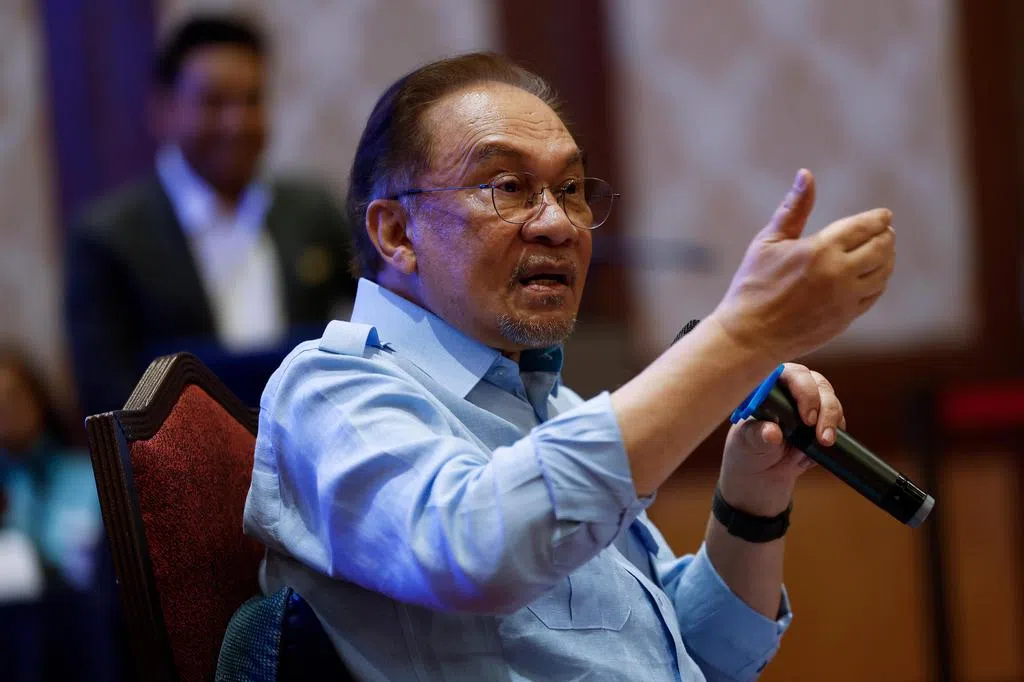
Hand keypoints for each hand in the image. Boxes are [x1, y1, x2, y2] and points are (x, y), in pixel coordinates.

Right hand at [712, 169, 894, 360]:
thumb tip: (806, 174)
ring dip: (887, 258)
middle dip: (886, 236)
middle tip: (885, 231)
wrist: (749, 335)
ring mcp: (845, 299)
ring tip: (882, 250)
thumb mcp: (768, 242)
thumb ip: (793, 208)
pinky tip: (872, 275)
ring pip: (883, 273)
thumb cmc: (752, 285)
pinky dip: (878, 281)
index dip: (878, 219)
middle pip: (881, 248)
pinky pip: (874, 295)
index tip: (884, 215)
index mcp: (820, 250)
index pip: (864, 227)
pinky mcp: (845, 319)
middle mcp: (839, 274)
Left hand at [717, 363, 845, 515]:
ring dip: (833, 420)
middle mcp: (792, 387)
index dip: (804, 391)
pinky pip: (837, 420)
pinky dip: (835, 432)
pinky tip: (823, 446)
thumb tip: (772, 432)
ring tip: (825, 442)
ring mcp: (811, 402)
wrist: (762, 468)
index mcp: (769, 384)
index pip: (791, 374)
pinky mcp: (823, 419)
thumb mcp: (748, 442)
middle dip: (825, 408)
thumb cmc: (748, 446)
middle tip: (822, 434)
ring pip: (831, 400)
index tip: (807, 418)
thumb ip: (758, 436)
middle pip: (818, 385)